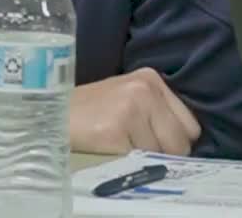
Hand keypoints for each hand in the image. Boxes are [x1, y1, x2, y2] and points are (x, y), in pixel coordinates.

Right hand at [69, 67, 201, 154]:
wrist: (50, 117)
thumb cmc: (90, 114)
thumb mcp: (127, 99)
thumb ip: (157, 113)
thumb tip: (186, 145)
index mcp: (152, 78)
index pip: (191, 125)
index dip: (176, 141)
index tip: (156, 145)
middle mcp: (145, 88)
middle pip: (182, 142)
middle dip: (165, 153)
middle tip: (136, 149)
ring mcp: (131, 107)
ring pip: (162, 154)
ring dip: (145, 160)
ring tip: (119, 146)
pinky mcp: (116, 128)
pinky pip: (140, 162)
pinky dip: (127, 163)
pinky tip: (110, 150)